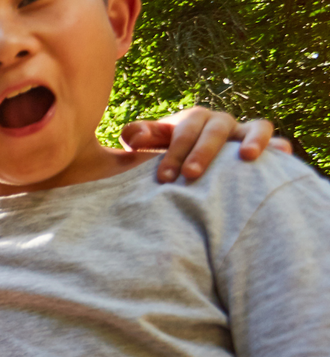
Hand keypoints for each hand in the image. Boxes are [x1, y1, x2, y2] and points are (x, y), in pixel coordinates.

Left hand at [120, 106, 293, 182]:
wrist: (188, 160)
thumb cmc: (165, 152)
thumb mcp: (149, 144)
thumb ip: (139, 136)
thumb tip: (135, 136)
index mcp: (193, 119)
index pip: (184, 131)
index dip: (174, 152)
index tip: (165, 178)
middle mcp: (220, 122)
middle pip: (215, 130)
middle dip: (204, 151)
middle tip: (191, 174)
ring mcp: (243, 132)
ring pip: (255, 126)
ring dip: (253, 139)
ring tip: (248, 157)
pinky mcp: (261, 145)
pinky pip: (275, 141)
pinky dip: (278, 146)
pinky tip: (280, 157)